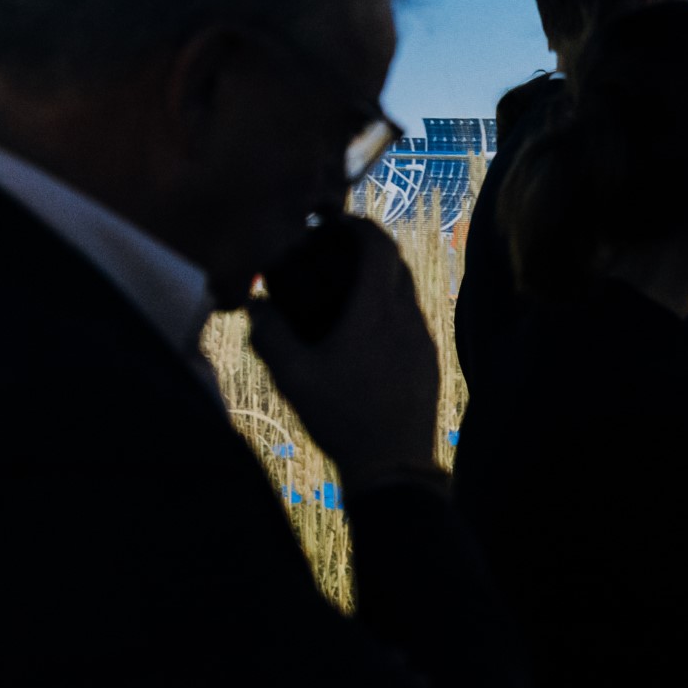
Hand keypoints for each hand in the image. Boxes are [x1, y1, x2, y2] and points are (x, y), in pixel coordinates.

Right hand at [248, 217, 439, 487]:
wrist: (393, 465)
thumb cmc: (342, 417)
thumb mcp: (294, 377)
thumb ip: (270, 335)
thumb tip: (256, 306)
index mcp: (377, 311)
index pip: (380, 246)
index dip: (360, 225)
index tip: (337, 222)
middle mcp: (408, 318)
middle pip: (397, 265)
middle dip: (371, 250)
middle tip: (339, 253)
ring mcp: (425, 341)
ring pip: (408, 295)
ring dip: (383, 284)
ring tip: (350, 294)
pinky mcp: (430, 362)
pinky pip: (413, 322)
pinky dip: (393, 313)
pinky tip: (369, 335)